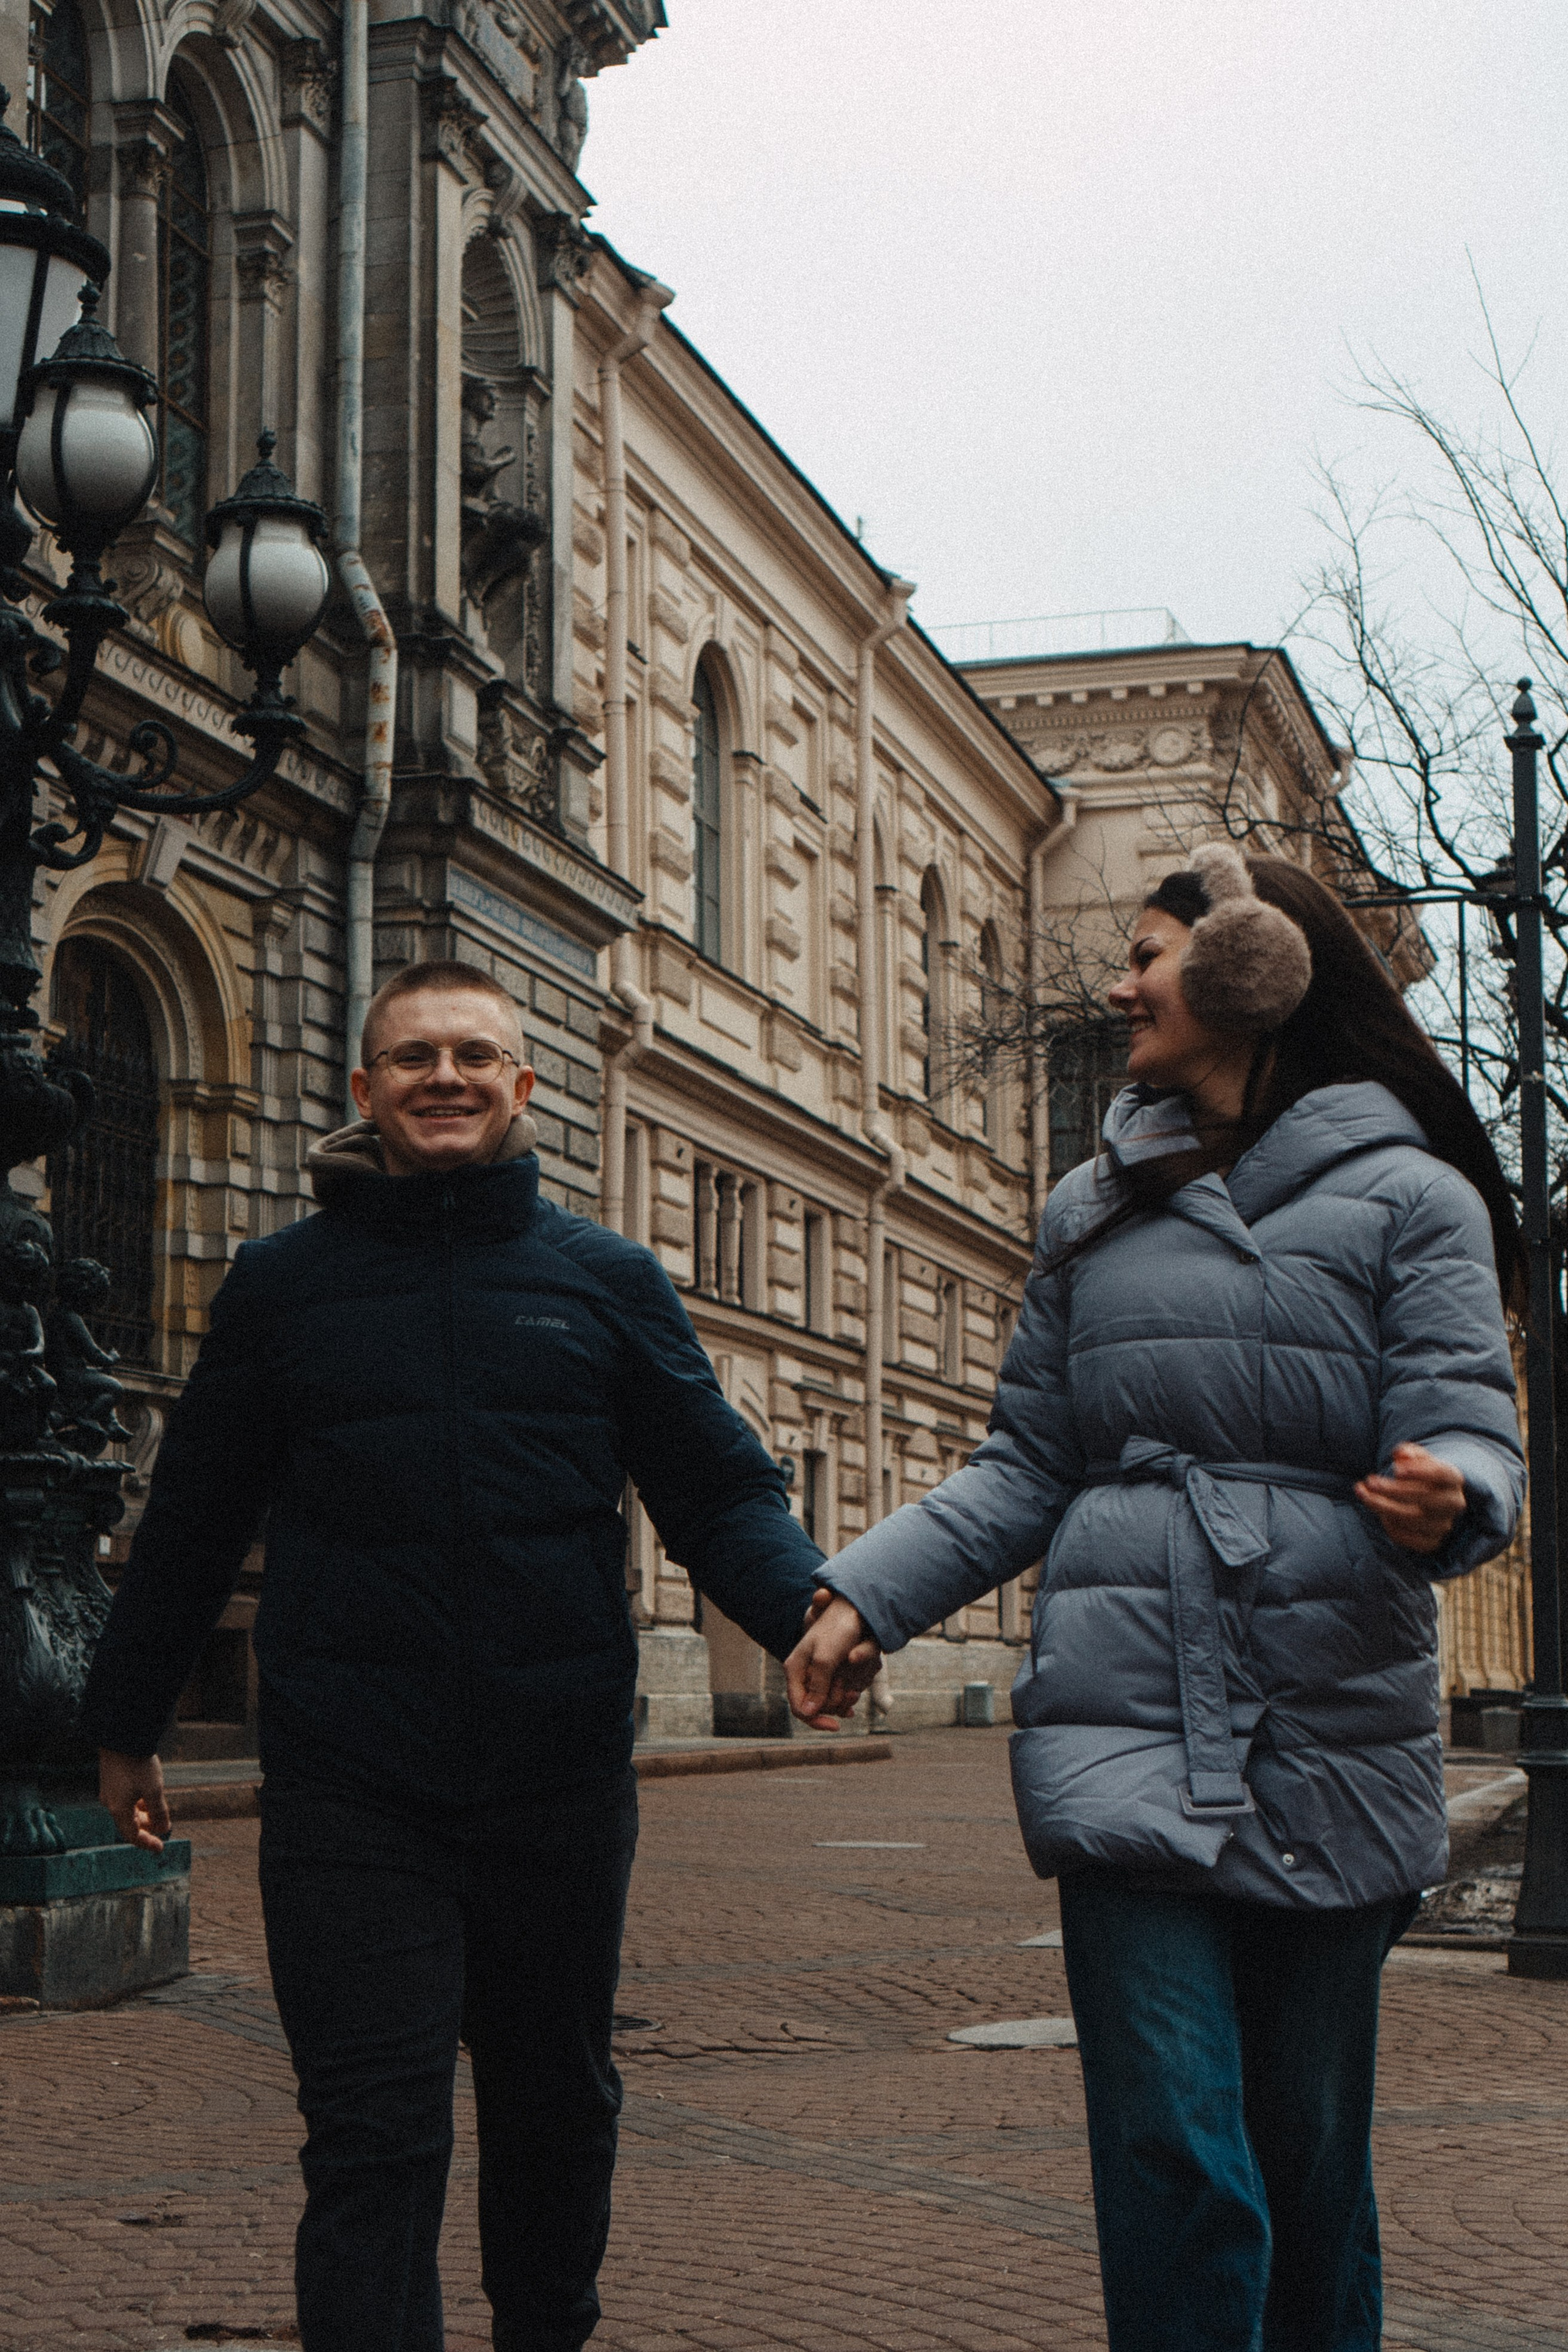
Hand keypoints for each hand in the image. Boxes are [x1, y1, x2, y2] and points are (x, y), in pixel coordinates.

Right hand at [99, 1750, 170, 1853]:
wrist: (121, 1737)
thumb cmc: (137, 1764)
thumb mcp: (154, 1790)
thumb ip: (159, 1812)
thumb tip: (164, 1829)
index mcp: (118, 1809)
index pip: (132, 1836)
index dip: (147, 1843)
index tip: (160, 1848)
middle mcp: (110, 1803)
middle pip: (129, 1824)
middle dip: (146, 1828)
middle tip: (162, 1828)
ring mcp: (109, 1791)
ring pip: (127, 1811)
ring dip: (143, 1815)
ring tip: (158, 1813)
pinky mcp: (111, 1780)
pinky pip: (124, 1800)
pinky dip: (137, 1804)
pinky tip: (147, 1797)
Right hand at [787, 1590, 881, 1729]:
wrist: (853, 1608)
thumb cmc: (838, 1629)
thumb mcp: (826, 1658)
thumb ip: (817, 1685)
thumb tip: (808, 1713)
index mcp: (795, 1669)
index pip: (799, 1708)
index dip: (816, 1720)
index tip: (835, 1725)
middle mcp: (804, 1673)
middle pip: (816, 1707)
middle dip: (835, 1705)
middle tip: (851, 1695)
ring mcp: (817, 1672)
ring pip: (829, 1700)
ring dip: (845, 1698)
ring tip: (855, 1690)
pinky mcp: (830, 1670)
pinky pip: (837, 1691)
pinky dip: (848, 1692)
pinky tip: (856, 1690)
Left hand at [1355, 1442, 1466, 1555]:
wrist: (1428, 1498)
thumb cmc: (1418, 1473)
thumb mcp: (1415, 1458)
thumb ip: (1408, 1453)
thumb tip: (1401, 1455)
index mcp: (1453, 1478)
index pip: (1441, 1474)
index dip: (1420, 1472)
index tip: (1395, 1469)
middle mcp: (1453, 1503)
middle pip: (1425, 1499)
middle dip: (1393, 1491)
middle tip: (1370, 1481)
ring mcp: (1444, 1525)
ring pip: (1412, 1519)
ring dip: (1382, 1506)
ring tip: (1364, 1493)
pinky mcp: (1431, 1542)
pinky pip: (1407, 1537)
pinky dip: (1388, 1525)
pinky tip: (1379, 1512)